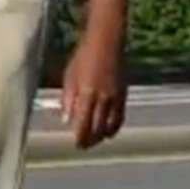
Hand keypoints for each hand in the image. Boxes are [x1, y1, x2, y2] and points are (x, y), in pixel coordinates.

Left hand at [64, 26, 126, 148]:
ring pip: (110, 125)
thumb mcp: (70, 76)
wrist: (106, 41)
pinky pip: (120, 116)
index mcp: (87, 93)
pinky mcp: (123, 93)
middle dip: (91, 140)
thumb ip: (68, 98)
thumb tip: (66, 119)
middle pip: (98, 127)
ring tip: (95, 141)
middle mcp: (103, 97)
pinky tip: (109, 131)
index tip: (76, 144)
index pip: (83, 124)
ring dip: (102, 136)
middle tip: (84, 146)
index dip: (81, 137)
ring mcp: (115, 96)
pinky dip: (115, 127)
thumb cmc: (84, 56)